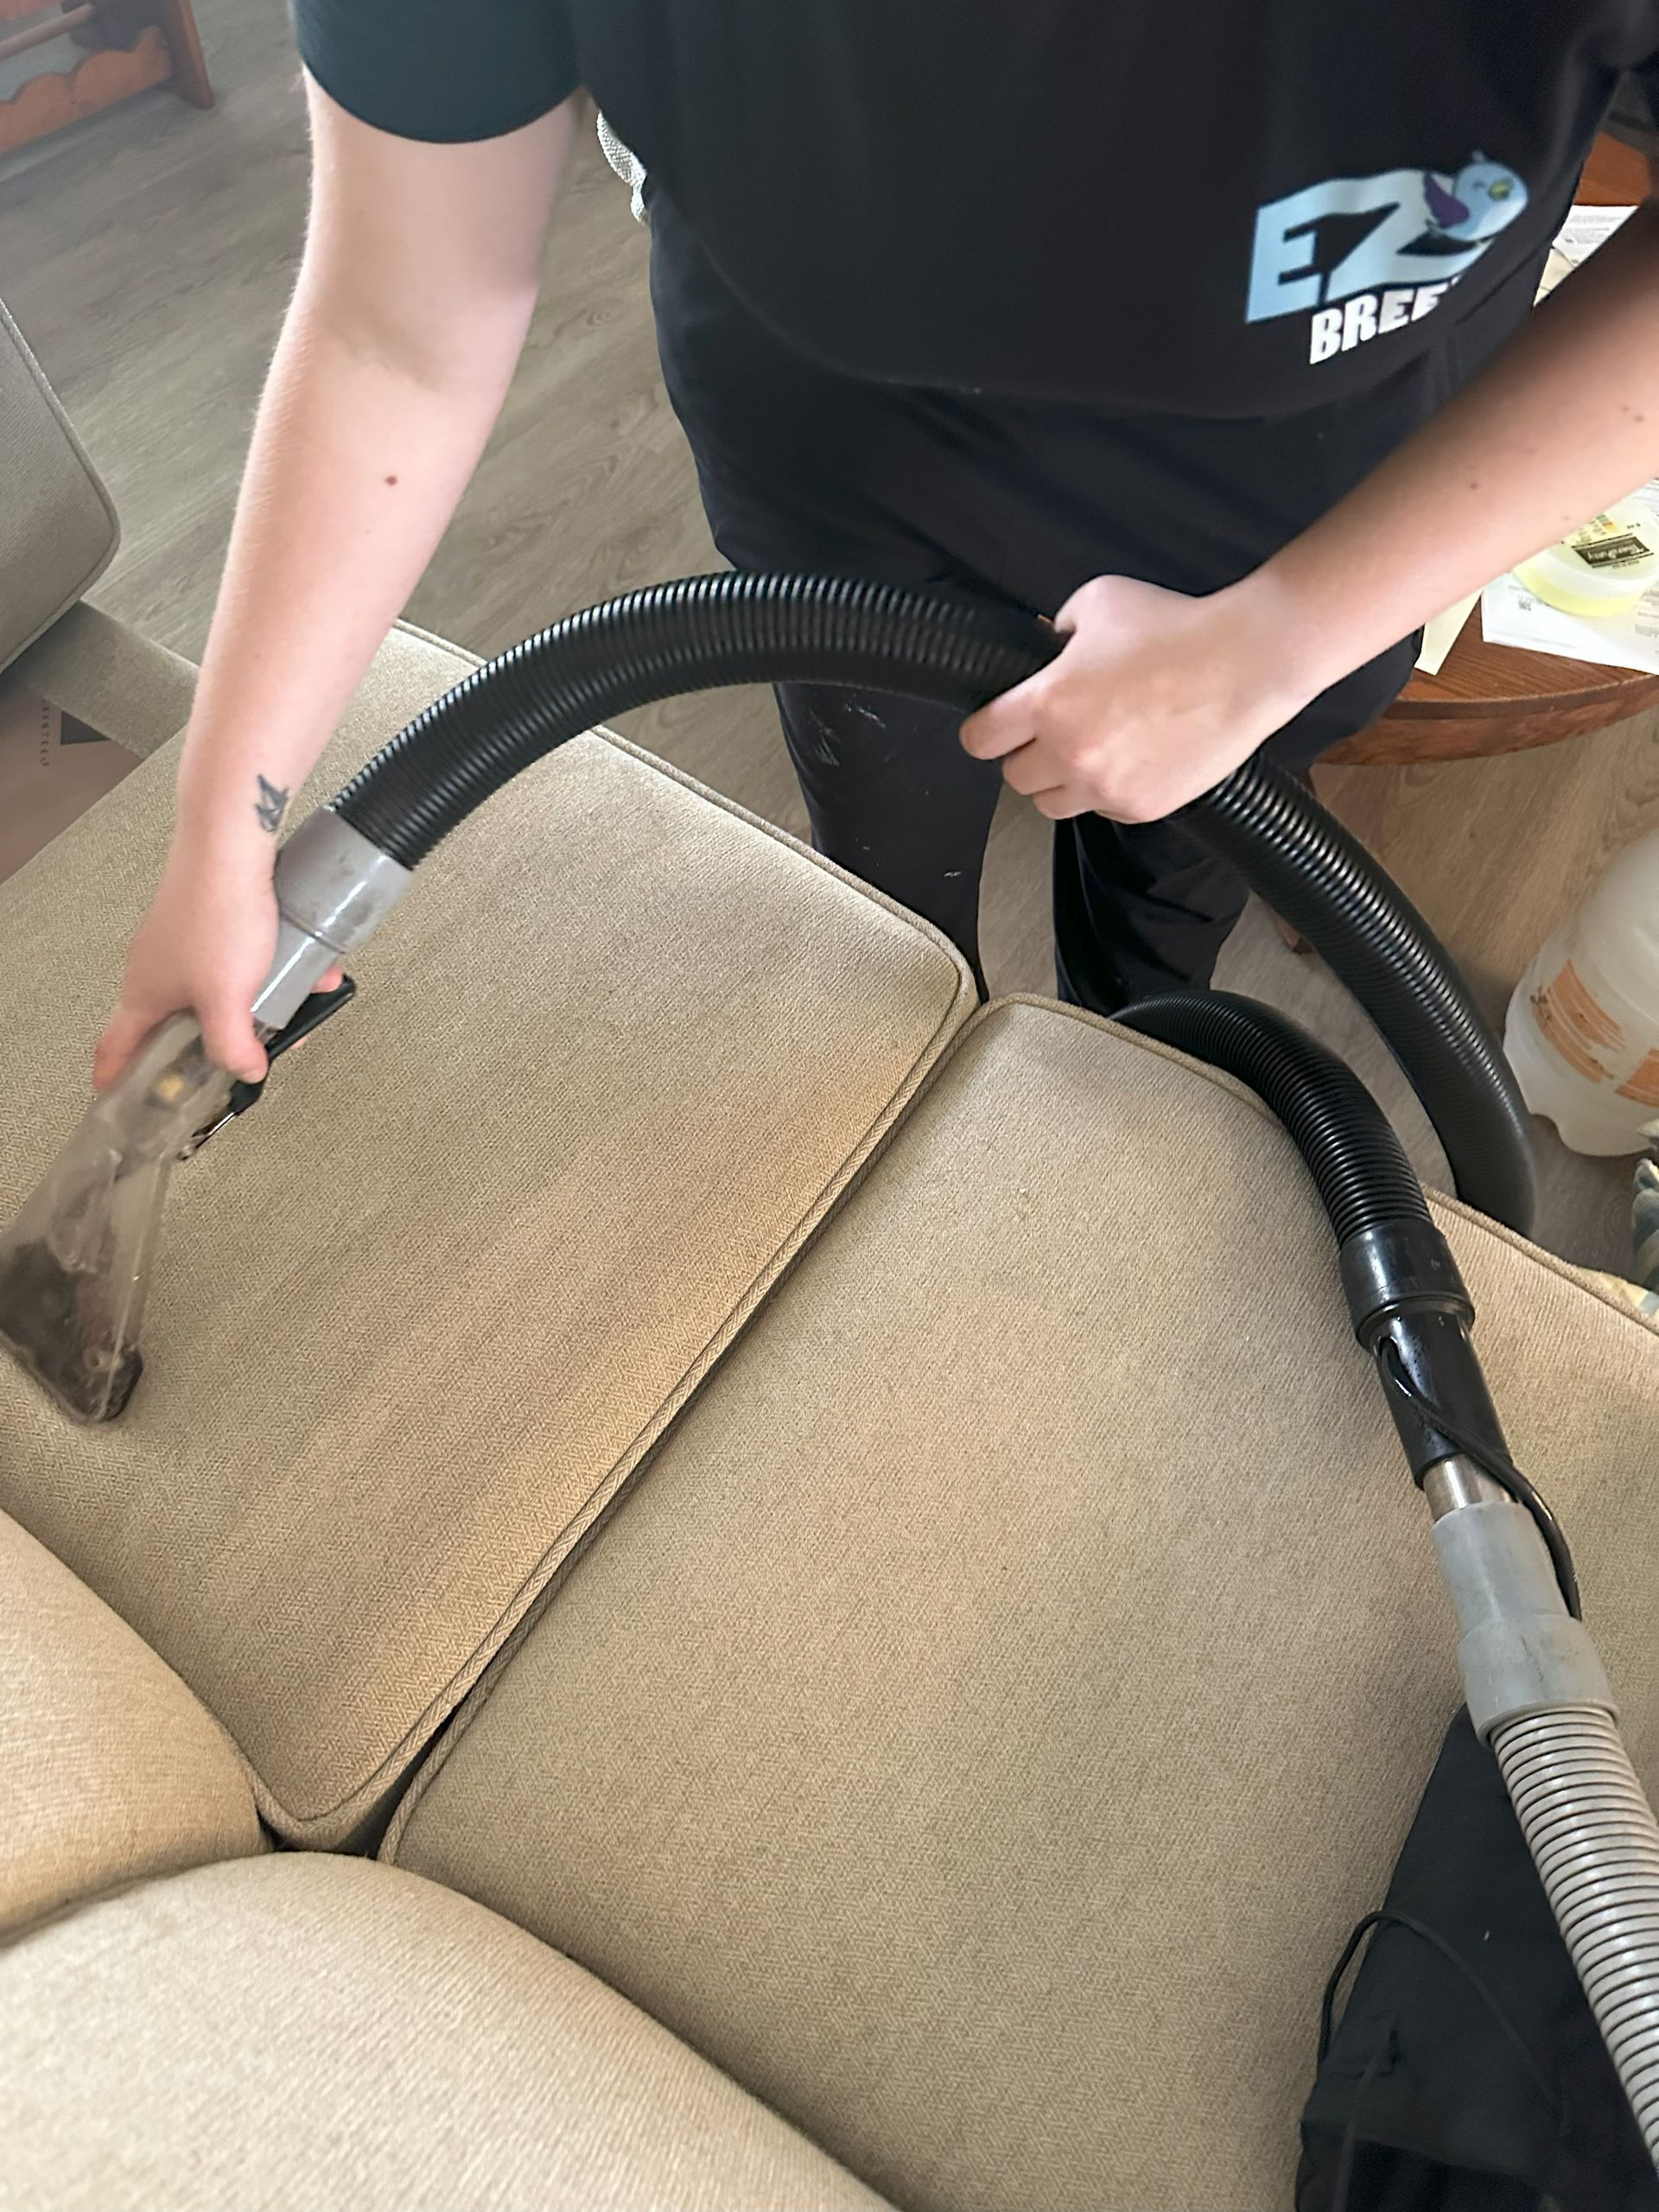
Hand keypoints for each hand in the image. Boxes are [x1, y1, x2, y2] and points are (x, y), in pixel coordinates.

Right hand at [93, 833, 338, 1089]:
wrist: (232, 841)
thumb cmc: (216, 912)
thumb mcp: (226, 998)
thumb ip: (233, 1044)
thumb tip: (244, 1071)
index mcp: (144, 993)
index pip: (117, 1045)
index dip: (116, 1075)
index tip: (115, 1094)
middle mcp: (158, 967)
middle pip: (187, 1022)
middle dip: (231, 1037)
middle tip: (259, 1047)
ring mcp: (186, 941)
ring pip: (228, 988)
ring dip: (270, 997)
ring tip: (304, 996)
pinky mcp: (215, 918)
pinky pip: (248, 956)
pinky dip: (280, 964)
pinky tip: (314, 965)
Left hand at [959, 573, 1324, 822]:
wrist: (1247, 661)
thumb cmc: (1177, 627)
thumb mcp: (1099, 602)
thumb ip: (1059, 631)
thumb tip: (1046, 649)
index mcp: (1048, 704)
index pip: (980, 740)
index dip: (985, 729)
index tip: (996, 724)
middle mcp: (1071, 753)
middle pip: (1014, 779)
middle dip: (1026, 754)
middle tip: (1052, 731)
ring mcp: (1106, 787)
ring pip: (1053, 804)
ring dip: (1062, 780)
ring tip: (1090, 750)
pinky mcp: (1142, 807)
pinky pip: (1104, 809)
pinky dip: (1109, 790)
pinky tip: (1132, 757)